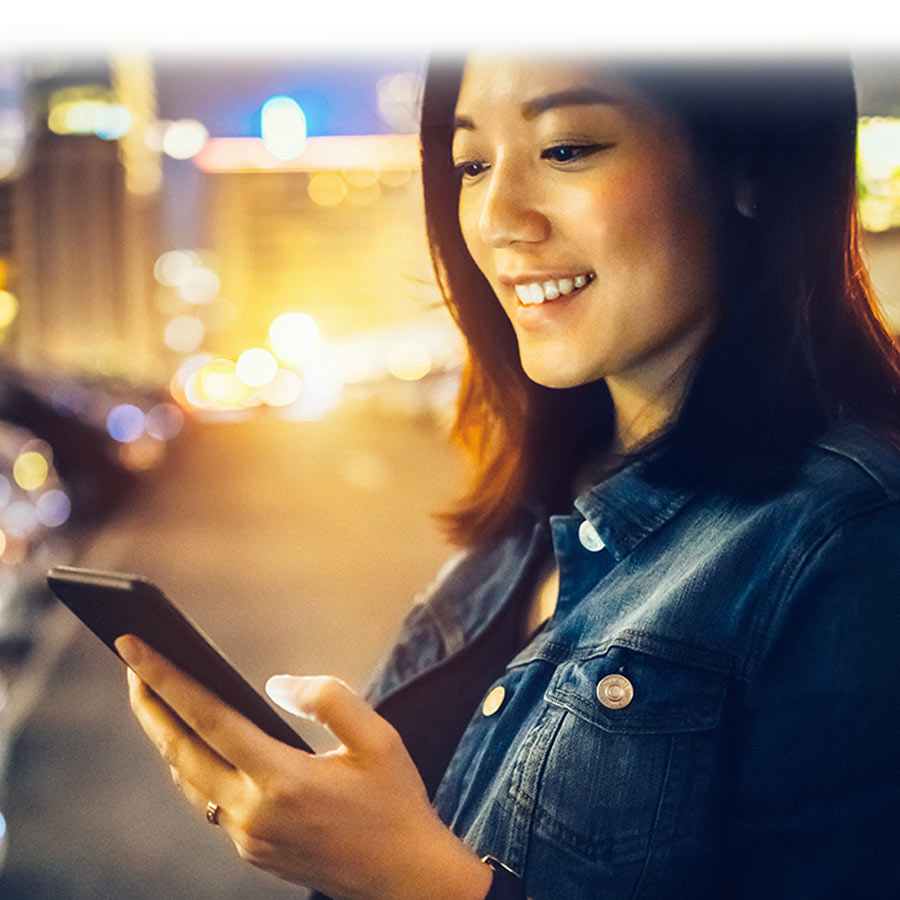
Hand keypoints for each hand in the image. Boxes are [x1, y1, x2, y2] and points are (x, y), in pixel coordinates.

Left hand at [115, 635, 491, 899]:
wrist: (405, 878)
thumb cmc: (394, 802)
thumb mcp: (378, 738)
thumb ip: (327, 699)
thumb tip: (276, 684)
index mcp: (282, 780)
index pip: (208, 719)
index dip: (166, 680)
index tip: (134, 649)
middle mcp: (254, 812)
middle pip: (181, 752)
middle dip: (149, 706)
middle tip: (133, 666)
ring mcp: (249, 838)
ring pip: (191, 781)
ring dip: (170, 738)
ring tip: (160, 700)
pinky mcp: (253, 851)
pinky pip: (211, 802)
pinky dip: (198, 767)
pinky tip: (203, 746)